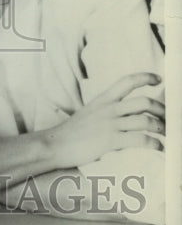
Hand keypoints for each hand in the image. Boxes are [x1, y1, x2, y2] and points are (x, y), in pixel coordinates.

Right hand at [46, 72, 163, 169]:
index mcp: (103, 100)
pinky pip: (139, 139)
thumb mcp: (89, 113)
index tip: (159, 79)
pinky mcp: (110, 140)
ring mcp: (110, 124)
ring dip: (161, 128)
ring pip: (145, 120)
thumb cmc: (72, 132)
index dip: (145, 77)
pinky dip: (153, 143)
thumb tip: (124, 115)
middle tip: (168, 118)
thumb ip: (106, 110)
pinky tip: (157, 147)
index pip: (127, 81)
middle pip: (143, 102)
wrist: (56, 144)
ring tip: (166, 135)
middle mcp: (109, 109)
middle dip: (162, 109)